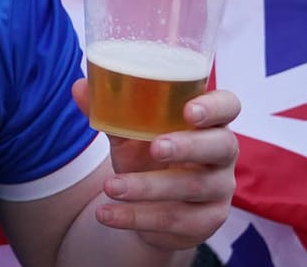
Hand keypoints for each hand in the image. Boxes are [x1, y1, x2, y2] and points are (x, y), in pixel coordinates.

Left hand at [73, 81, 239, 250]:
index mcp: (208, 121)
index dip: (215, 107)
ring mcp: (219, 189)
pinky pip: (174, 220)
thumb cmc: (147, 154)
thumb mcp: (130, 133)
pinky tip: (106, 214)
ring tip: (110, 187)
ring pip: (192, 187)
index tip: (189, 110)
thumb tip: (78, 86)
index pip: (228, 106)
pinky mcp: (206, 221)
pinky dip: (135, 217)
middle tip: (156, 148)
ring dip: (148, 187)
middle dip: (188, 146)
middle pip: (221, 146)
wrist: (150, 206)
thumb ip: (110, 110)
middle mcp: (221, 153)